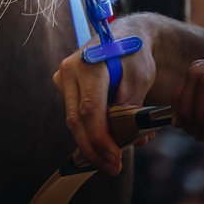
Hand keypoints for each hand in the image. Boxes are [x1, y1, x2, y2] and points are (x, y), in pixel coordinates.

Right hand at [52, 15, 156, 174]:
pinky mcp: (65, 86)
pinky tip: (105, 145)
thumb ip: (131, 108)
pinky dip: (89, 131)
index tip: (115, 159)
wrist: (123, 34)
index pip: (90, 110)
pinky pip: (75, 115)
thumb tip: (133, 140)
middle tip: (112, 168)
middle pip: (76, 120)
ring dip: (92, 143)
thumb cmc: (133, 54)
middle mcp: (69, 70)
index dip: (101, 139)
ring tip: (112, 160)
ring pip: (74, 120)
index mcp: (88, 64)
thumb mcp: (139, 79)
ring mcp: (63, 78)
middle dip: (93, 149)